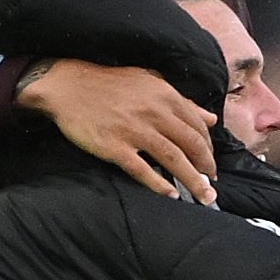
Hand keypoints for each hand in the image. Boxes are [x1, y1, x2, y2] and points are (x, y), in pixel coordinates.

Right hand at [19, 59, 217, 203]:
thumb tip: (210, 119)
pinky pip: (142, 170)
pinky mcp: (114, 147)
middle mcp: (154, 113)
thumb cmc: (110, 84)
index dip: (208, 148)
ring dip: (193, 181)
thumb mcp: (149, 83)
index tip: (210, 163)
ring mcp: (134, 130)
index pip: (197, 127)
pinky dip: (159, 185)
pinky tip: (171, 195)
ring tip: (204, 196)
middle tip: (212, 185)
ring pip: (173, 159)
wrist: (67, 86)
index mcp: (164, 96)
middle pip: (191, 145)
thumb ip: (182, 102)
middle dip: (206, 167)